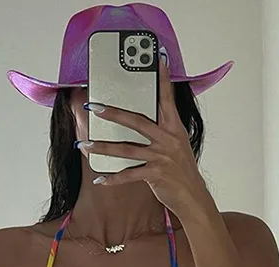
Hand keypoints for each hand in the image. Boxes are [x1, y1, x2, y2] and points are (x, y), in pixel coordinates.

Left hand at [83, 50, 211, 216]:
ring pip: (127, 149)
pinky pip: (129, 174)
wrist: (193, 196)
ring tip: (85, 146)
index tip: (157, 58)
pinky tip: (100, 179)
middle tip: (95, 107)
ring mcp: (162, 156)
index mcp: (174, 128)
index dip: (163, 78)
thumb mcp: (177, 145)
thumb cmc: (181, 170)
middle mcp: (168, 139)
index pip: (167, 98)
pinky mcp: (156, 174)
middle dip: (114, 113)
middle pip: (137, 121)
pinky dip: (113, 178)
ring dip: (103, 148)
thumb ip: (163, 130)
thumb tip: (142, 120)